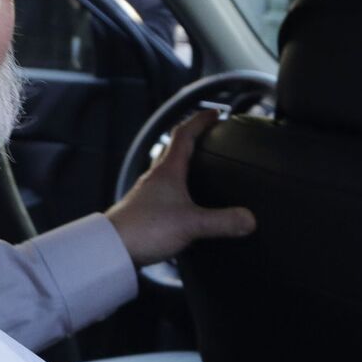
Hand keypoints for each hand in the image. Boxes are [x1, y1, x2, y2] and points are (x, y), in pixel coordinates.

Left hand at [105, 110, 255, 267]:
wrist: (111, 248)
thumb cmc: (145, 229)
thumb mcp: (191, 224)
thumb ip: (222, 221)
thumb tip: (249, 219)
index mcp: (167, 171)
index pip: (184, 135)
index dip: (200, 121)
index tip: (214, 113)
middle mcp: (155, 177)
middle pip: (173, 148)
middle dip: (192, 138)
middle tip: (208, 135)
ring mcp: (147, 192)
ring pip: (166, 169)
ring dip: (182, 161)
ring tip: (199, 165)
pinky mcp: (143, 209)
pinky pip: (162, 190)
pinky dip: (175, 186)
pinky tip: (183, 200)